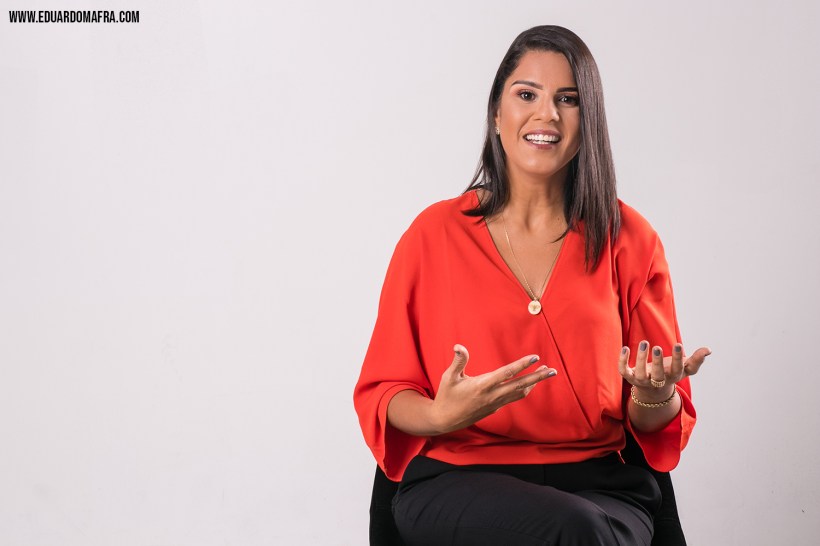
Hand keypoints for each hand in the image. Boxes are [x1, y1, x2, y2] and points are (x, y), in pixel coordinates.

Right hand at [429, 344, 557, 433]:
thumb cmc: (447, 396)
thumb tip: (459, 346)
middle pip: (520, 385)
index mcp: (482, 385)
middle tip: (553, 370)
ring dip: (534, 383)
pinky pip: (514, 398)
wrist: (445, 420)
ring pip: (520, 393)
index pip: (506, 373)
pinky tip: (529, 383)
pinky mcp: (495, 408)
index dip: (522, 365)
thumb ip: (458, 361)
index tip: (535, 357)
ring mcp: (495, 403)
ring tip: (545, 373)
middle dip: (538, 377)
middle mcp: (492, 395)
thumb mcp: (449, 377)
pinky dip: (524, 390)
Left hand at [618, 341, 710, 402]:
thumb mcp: (684, 368)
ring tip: (645, 342)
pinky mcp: (629, 377)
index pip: (676, 370)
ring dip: (640, 359)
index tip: (679, 344)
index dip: (678, 359)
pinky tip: (624, 348)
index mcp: (672, 377)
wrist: (653, 390)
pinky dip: (622, 361)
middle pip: (657, 376)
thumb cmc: (670, 373)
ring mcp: (642, 380)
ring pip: (639, 374)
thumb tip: (708, 350)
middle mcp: (656, 381)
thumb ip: (695, 360)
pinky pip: (623, 371)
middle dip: (658, 363)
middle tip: (658, 347)